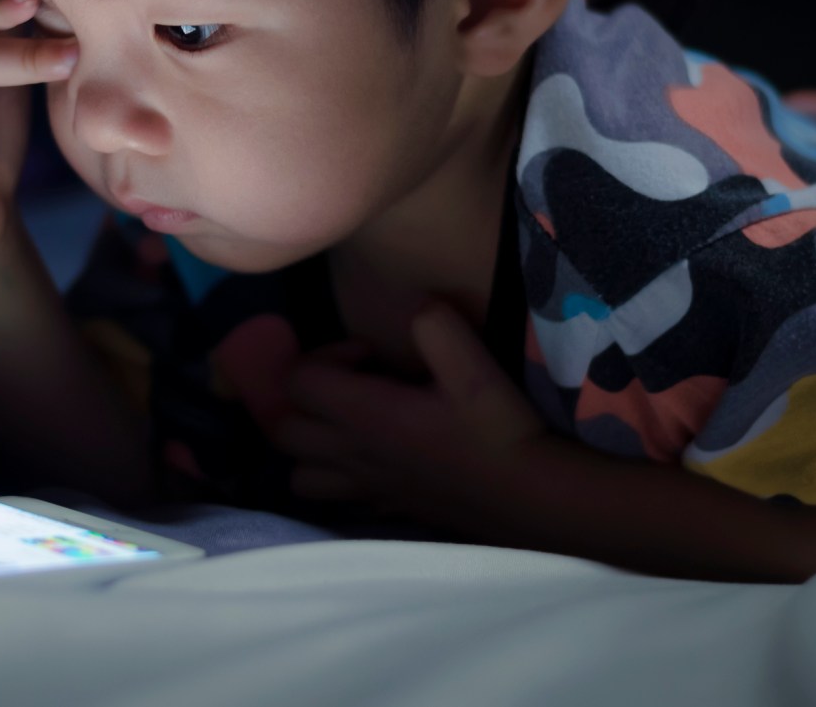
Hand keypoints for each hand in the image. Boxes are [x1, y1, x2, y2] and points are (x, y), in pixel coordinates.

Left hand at [258, 302, 549, 527]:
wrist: (532, 498)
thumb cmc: (500, 431)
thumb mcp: (475, 368)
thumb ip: (436, 327)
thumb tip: (416, 305)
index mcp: (365, 416)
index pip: (296, 381)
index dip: (322, 356)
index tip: (366, 353)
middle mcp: (353, 455)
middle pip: (283, 429)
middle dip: (303, 399)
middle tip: (346, 383)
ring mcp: (366, 488)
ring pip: (299, 474)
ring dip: (309, 446)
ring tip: (343, 425)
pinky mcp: (385, 509)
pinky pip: (336, 499)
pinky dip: (337, 480)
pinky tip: (370, 461)